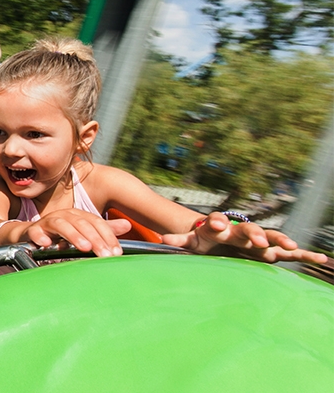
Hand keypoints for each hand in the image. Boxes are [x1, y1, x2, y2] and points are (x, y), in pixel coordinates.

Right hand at [16, 209, 130, 256]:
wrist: (29, 234)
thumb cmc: (59, 233)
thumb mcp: (83, 229)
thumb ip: (103, 229)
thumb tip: (127, 224)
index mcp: (78, 215)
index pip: (96, 223)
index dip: (108, 236)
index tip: (116, 253)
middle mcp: (64, 215)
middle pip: (82, 224)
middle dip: (95, 239)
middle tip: (105, 255)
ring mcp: (48, 222)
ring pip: (62, 224)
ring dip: (73, 235)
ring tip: (84, 247)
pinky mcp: (33, 230)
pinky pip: (36, 232)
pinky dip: (41, 236)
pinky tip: (47, 244)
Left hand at [162, 212, 329, 263]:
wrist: (220, 232)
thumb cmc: (204, 239)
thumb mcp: (190, 242)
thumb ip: (180, 241)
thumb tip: (163, 240)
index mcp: (219, 228)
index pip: (216, 222)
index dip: (216, 222)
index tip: (215, 224)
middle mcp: (240, 231)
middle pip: (248, 229)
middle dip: (254, 234)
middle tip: (257, 240)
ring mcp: (257, 240)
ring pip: (271, 238)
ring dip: (281, 240)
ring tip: (293, 246)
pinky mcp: (270, 250)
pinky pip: (288, 252)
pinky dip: (303, 255)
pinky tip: (320, 259)